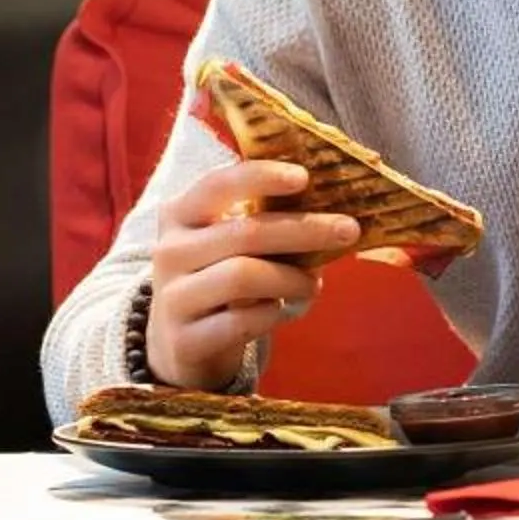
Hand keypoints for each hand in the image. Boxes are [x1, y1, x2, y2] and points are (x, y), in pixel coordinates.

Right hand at [143, 162, 361, 388]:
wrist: (179, 343)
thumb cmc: (220, 278)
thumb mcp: (230, 244)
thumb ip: (265, 221)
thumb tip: (332, 206)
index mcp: (181, 215)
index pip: (216, 184)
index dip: (260, 176)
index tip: (303, 177)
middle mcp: (169, 251)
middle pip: (244, 232)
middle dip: (304, 229)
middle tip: (349, 230)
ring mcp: (173, 297)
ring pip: (243, 276)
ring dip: (292, 278)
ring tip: (313, 284)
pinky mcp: (185, 339)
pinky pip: (241, 321)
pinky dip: (273, 313)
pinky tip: (284, 310)